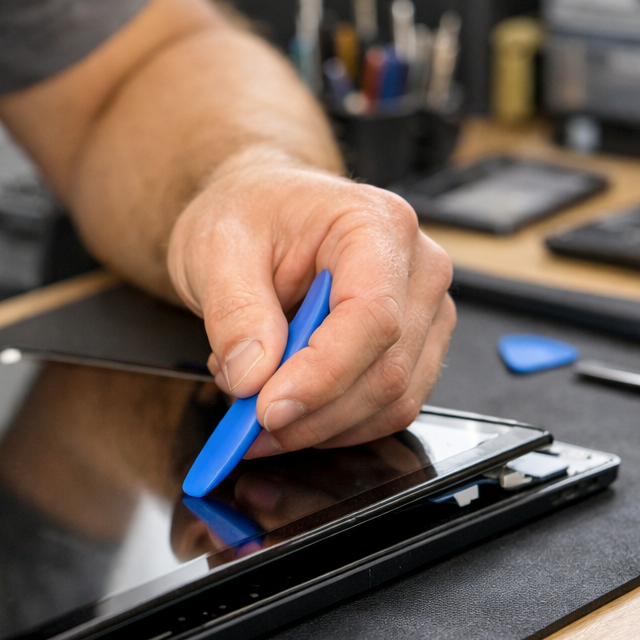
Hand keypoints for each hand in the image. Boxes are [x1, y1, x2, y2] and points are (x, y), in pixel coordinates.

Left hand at [166, 150, 454, 455]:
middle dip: (311, 414)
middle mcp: (417, 268)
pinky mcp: (414, 349)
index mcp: (377, 225)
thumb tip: (252, 376)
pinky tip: (284, 404)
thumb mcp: (216, 246)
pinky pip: (385, 410)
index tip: (267, 409)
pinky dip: (330, 425)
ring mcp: (423, 312)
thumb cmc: (250, 215)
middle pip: (385, 371)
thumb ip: (235, 311)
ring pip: (391, 402)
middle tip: (243, 424)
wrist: (259, 213)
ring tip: (254, 403)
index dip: (321, 376)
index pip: (372, 317)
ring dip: (318, 426)